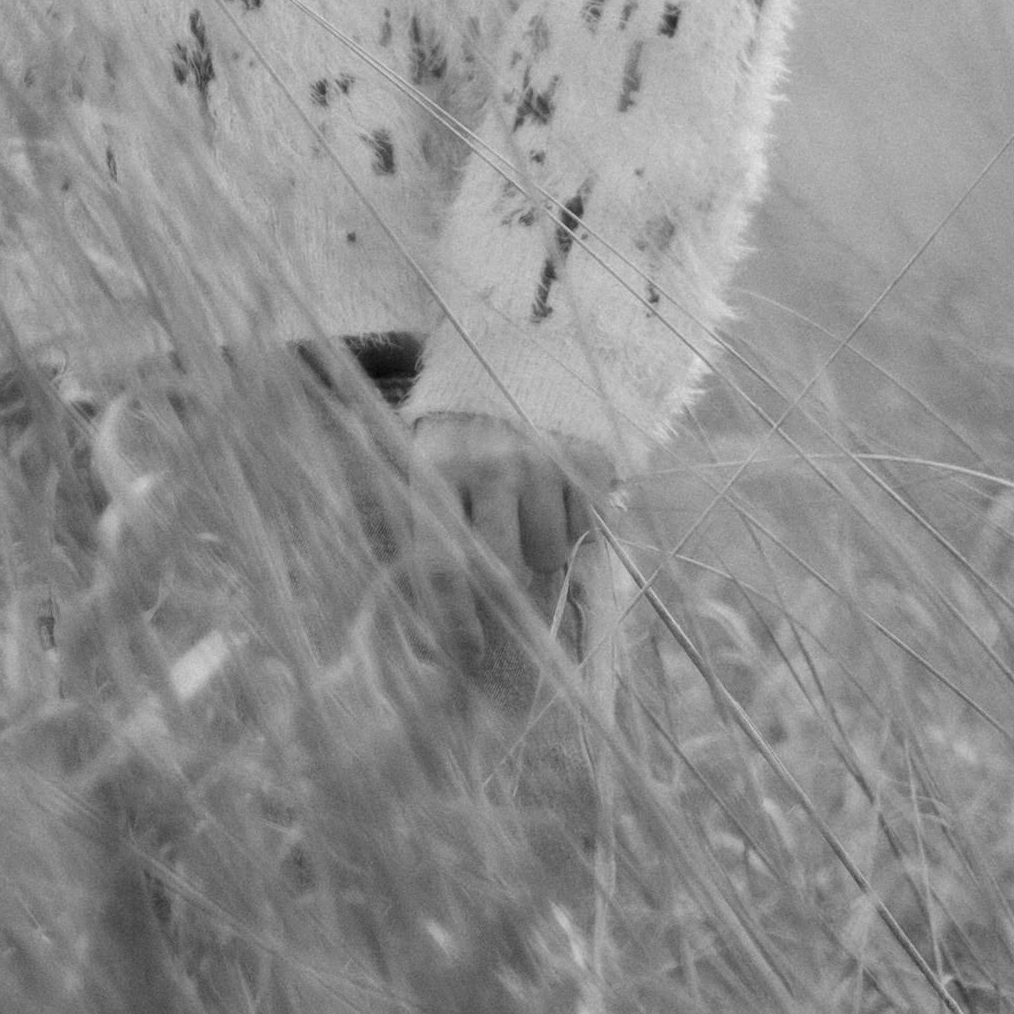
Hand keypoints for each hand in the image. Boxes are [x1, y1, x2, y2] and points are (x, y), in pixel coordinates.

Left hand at [403, 416, 607, 657]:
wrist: (517, 357)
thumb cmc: (462, 430)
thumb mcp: (429, 463)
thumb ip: (433, 528)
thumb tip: (440, 616)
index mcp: (438, 471)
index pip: (443, 566)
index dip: (455, 621)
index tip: (467, 655)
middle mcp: (490, 467)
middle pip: (503, 569)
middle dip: (506, 589)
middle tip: (504, 582)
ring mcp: (542, 462)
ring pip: (549, 553)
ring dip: (540, 550)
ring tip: (528, 509)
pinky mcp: (584, 457)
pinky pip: (584, 527)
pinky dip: (572, 523)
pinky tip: (555, 490)